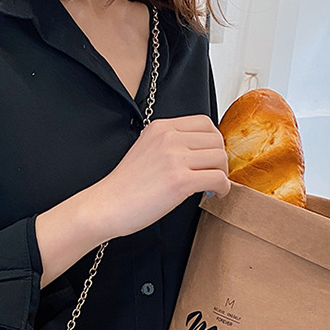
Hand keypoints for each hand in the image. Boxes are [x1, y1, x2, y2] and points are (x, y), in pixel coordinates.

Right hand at [90, 114, 230, 241]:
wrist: (106, 206)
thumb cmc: (124, 187)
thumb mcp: (145, 150)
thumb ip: (169, 144)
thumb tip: (198, 152)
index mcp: (161, 127)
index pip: (204, 123)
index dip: (213, 142)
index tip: (209, 157)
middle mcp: (169, 138)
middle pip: (216, 140)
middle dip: (219, 159)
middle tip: (213, 174)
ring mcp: (175, 158)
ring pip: (220, 158)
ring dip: (222, 174)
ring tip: (213, 186)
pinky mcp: (180, 181)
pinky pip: (218, 178)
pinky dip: (223, 187)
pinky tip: (215, 194)